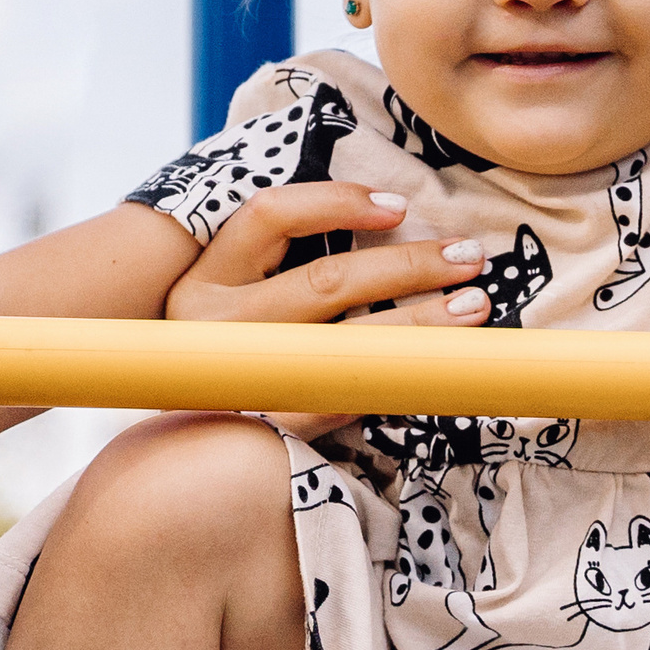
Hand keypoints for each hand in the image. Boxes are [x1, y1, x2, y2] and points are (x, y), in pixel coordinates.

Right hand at [165, 182, 493, 438]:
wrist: (175, 448)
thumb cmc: (223, 350)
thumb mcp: (229, 297)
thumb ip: (276, 260)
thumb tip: (381, 215)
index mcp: (205, 279)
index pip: (269, 215)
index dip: (337, 201)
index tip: (400, 205)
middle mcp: (217, 328)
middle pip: (326, 282)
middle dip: (409, 265)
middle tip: (469, 256)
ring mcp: (243, 383)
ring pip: (347, 345)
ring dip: (421, 323)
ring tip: (474, 305)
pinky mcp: (269, 430)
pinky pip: (345, 402)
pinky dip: (394, 382)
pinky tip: (436, 370)